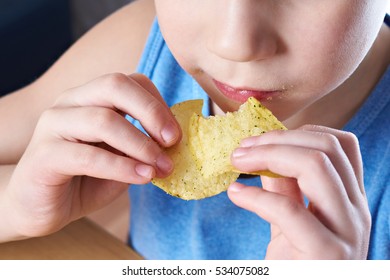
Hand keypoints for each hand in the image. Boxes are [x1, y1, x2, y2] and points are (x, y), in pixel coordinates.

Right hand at [4, 73, 180, 238]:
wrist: (42, 207)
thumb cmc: (86, 179)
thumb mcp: (123, 159)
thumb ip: (144, 147)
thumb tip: (175, 144)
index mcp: (91, 98)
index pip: (130, 81)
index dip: (157, 104)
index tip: (176, 135)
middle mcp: (70, 102)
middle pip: (114, 85)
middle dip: (151, 112)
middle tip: (172, 142)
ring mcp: (53, 125)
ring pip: (103, 120)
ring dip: (140, 145)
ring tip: (160, 167)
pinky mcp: (43, 155)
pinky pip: (88, 155)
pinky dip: (121, 167)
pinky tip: (142, 177)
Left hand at [228, 125, 370, 258]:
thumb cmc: (297, 263)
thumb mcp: (290, 219)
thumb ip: (282, 185)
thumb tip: (261, 152)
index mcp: (350, 199)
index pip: (341, 144)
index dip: (300, 132)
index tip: (262, 138)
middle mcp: (356, 211)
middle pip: (325, 149)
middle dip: (276, 140)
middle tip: (241, 149)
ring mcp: (345, 232)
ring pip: (316, 167)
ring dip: (268, 155)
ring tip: (236, 162)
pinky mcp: (325, 254)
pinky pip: (288, 209)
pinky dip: (256, 196)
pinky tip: (235, 194)